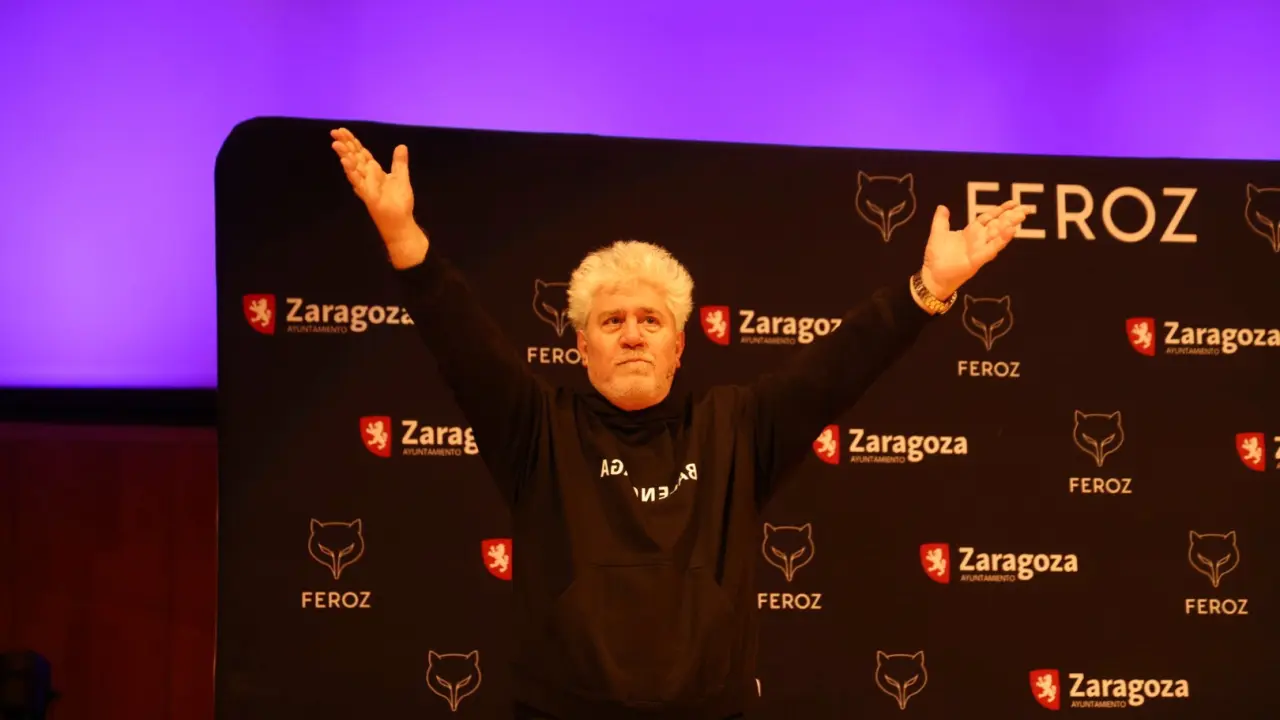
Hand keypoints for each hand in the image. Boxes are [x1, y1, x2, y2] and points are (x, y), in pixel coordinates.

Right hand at [330, 127, 426, 265]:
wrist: (401, 221)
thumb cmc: (399, 202)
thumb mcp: (401, 177)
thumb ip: (399, 162)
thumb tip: (401, 146)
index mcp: (373, 171)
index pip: (360, 153)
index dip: (352, 141)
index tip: (343, 130)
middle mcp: (366, 176)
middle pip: (354, 157)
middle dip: (345, 144)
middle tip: (334, 131)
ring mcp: (365, 185)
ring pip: (353, 168)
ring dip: (344, 156)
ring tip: (336, 143)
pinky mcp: (368, 195)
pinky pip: (358, 182)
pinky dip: (351, 171)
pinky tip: (345, 161)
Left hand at [920, 199, 1026, 298]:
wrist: (932, 276)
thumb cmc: (936, 258)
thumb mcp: (938, 233)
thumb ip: (941, 220)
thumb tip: (942, 207)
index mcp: (970, 232)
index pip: (988, 218)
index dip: (1000, 210)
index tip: (1013, 203)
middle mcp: (978, 240)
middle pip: (998, 225)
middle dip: (1011, 216)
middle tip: (1026, 208)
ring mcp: (979, 249)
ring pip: (997, 235)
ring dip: (1009, 225)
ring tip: (1021, 216)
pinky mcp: (977, 260)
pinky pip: (991, 248)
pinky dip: (1001, 240)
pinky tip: (1011, 231)